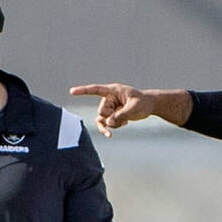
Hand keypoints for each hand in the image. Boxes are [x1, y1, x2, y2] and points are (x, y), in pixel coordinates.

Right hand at [69, 84, 190, 136]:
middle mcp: (108, 98)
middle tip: (125, 114)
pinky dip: (109, 129)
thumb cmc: (143, 102)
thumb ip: (121, 115)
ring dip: (112, 124)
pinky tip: (115, 131)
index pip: (95, 90)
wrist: (149, 106)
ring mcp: (109, 107)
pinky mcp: (111, 115)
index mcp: (113, 91)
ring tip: (125, 122)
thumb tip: (108, 123)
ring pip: (102, 120)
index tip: (72, 92)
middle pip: (101, 111)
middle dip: (111, 116)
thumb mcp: (134, 108)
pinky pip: (104, 124)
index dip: (83, 91)